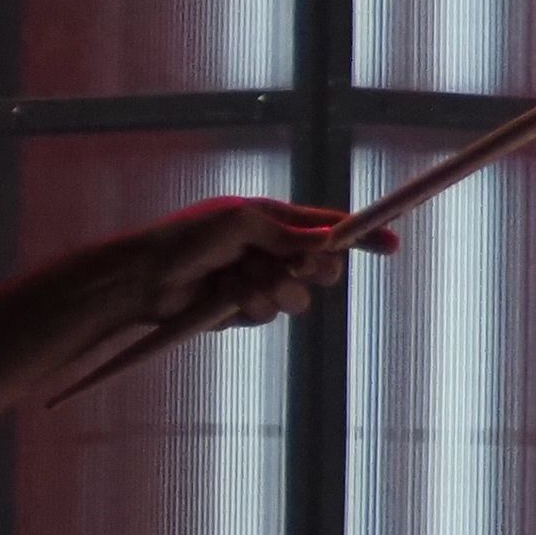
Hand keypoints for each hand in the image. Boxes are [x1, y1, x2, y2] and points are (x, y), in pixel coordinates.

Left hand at [99, 195, 392, 351]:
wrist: (143, 279)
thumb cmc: (187, 239)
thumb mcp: (242, 224)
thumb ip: (288, 233)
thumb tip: (330, 240)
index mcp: (275, 220)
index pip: (331, 226)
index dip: (363, 235)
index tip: (392, 244)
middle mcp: (273, 251)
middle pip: (322, 267)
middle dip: (311, 270)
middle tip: (291, 266)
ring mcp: (261, 282)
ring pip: (298, 296)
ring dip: (272, 289)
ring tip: (239, 281)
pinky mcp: (245, 310)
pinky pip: (270, 314)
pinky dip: (250, 305)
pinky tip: (224, 296)